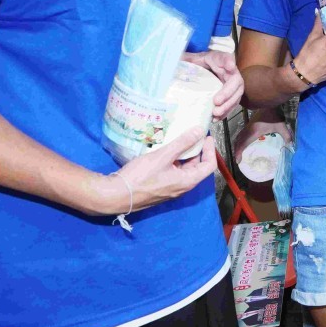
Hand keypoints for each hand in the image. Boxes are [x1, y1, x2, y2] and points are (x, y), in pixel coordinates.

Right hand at [91, 127, 216, 214]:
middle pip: (196, 167)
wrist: (115, 195)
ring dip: (183, 155)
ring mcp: (170, 189)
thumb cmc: (140, 177)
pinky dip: (173, 161)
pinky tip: (165, 150)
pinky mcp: (159, 188)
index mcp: (187, 181)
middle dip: (197, 150)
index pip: (209, 166)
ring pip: (183, 170)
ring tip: (179, 139)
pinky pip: (172, 173)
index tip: (206, 137)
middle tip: (192, 135)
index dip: (210, 150)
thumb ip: (182, 143)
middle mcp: (181, 188)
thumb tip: (199, 131)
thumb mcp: (163, 156)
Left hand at [182, 50, 243, 119]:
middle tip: (216, 101)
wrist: (201, 72)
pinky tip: (216, 119)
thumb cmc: (197, 64)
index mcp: (220, 60)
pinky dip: (225, 113)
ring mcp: (232, 86)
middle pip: (236, 82)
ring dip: (228, 106)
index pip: (226, 58)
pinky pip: (231, 105)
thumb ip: (187, 59)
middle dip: (228, 93)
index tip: (230, 66)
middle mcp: (230, 72)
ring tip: (216, 113)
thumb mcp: (192, 59)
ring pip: (236, 96)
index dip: (229, 62)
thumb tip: (180, 59)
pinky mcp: (230, 96)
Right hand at [233, 109, 292, 161]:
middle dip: (236, 151)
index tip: (238, 161)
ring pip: (238, 137)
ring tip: (239, 154)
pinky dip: (239, 140)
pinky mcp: (249, 124)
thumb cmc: (274, 115)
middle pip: (238, 141)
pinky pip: (241, 133)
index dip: (238, 152)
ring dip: (237, 145)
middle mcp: (248, 130)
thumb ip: (286, 136)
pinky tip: (243, 143)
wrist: (268, 103)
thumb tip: (291, 146)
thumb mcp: (281, 126)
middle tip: (238, 160)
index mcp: (254, 132)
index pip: (243, 144)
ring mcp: (248, 126)